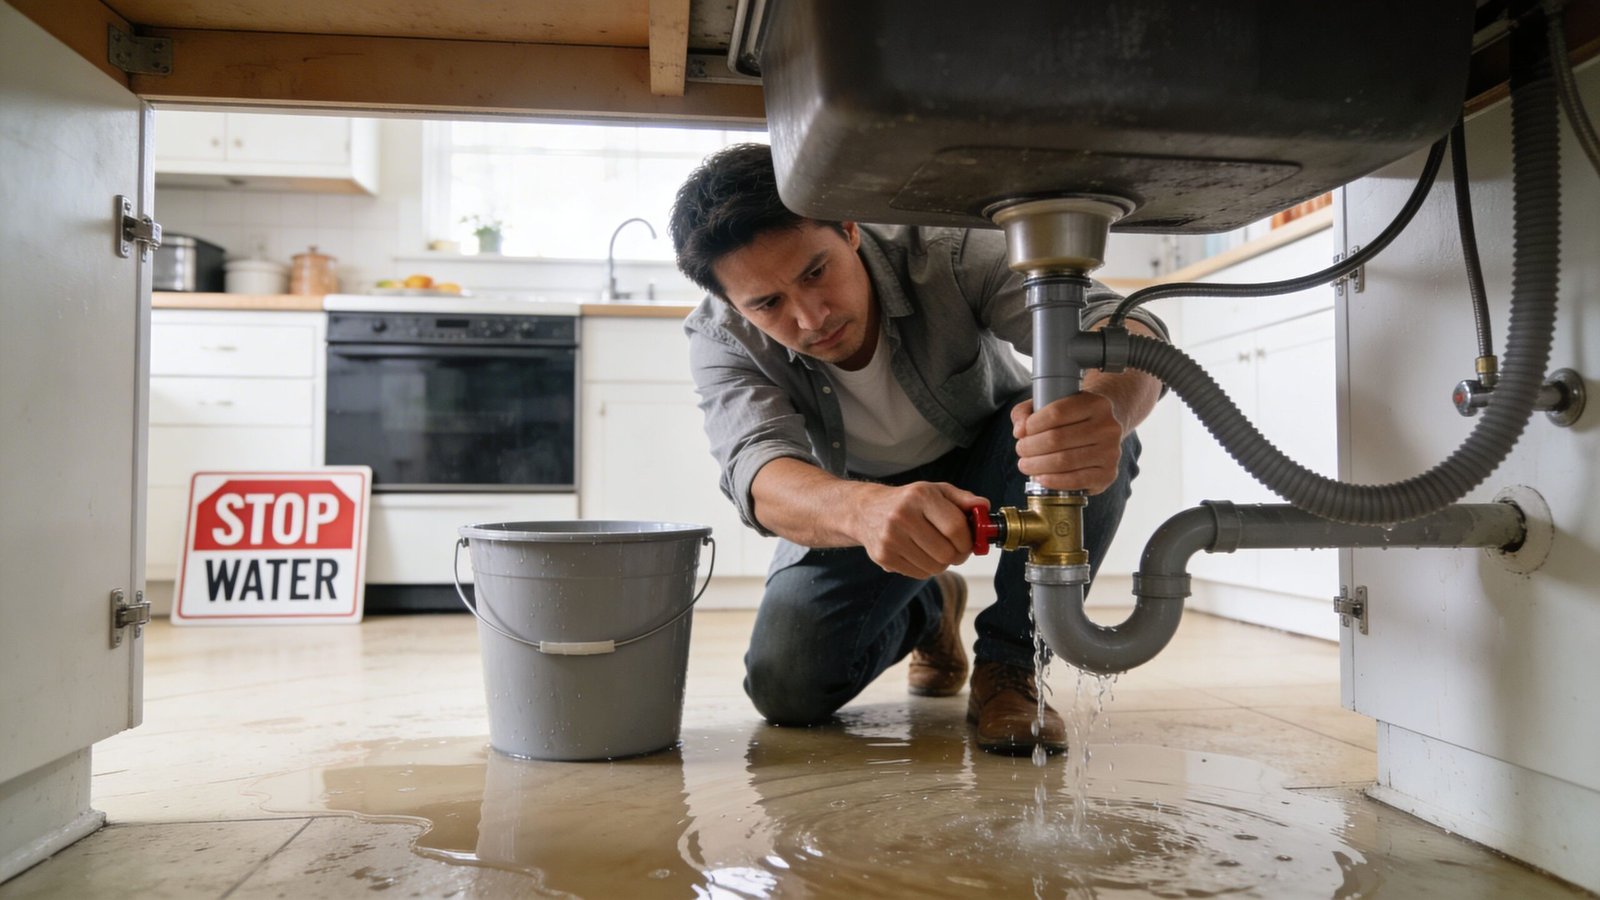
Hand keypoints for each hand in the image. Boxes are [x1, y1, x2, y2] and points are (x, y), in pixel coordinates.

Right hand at [852, 481, 984, 578]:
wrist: (865, 510)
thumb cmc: (908, 501)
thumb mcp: (935, 491)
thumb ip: (962, 499)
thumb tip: (984, 507)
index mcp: (920, 496)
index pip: (956, 528)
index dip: (968, 540)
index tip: (969, 541)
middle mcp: (903, 516)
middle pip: (947, 553)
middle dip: (958, 555)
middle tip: (956, 550)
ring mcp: (891, 538)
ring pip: (935, 567)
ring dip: (942, 563)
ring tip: (936, 550)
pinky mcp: (883, 556)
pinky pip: (919, 574)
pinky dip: (926, 568)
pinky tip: (920, 554)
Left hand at [1010, 392, 1124, 493]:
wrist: (1103, 432)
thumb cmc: (1071, 418)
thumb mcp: (1050, 404)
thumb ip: (1027, 411)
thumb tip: (1020, 431)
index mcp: (1095, 403)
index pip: (1056, 412)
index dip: (1033, 424)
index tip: (1022, 432)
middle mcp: (1108, 427)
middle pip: (1057, 438)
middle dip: (1030, 447)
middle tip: (1020, 450)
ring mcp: (1111, 452)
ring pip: (1064, 461)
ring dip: (1037, 465)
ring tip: (1025, 464)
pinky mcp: (1108, 474)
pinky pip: (1076, 480)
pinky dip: (1053, 481)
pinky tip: (1040, 477)